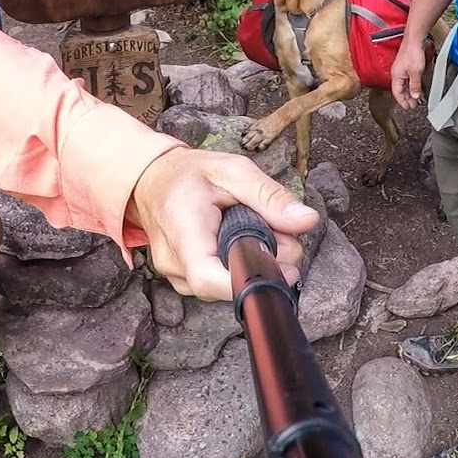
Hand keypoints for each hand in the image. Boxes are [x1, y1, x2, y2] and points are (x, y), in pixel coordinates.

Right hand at [129, 149, 317, 300]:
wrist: (151, 179)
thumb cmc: (188, 173)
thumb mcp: (233, 170)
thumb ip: (269, 196)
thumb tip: (306, 220)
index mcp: (183, 229)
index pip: (208, 277)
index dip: (248, 282)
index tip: (283, 270)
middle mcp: (173, 260)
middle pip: (224, 286)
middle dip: (263, 267)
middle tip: (283, 238)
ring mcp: (173, 273)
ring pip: (222, 287)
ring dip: (249, 266)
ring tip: (259, 233)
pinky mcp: (180, 278)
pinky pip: (214, 283)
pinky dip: (234, 267)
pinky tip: (240, 244)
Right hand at [391, 34, 429, 111]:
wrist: (414, 40)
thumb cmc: (412, 53)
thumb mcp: (415, 72)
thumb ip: (415, 85)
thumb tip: (415, 96)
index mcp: (396, 76)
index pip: (397, 93)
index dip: (402, 101)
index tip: (408, 107)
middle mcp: (397, 73)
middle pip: (399, 90)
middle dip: (406, 98)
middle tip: (413, 105)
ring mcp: (401, 69)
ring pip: (403, 85)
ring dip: (409, 92)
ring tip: (415, 98)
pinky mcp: (406, 66)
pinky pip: (407, 79)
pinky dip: (411, 85)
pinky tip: (415, 87)